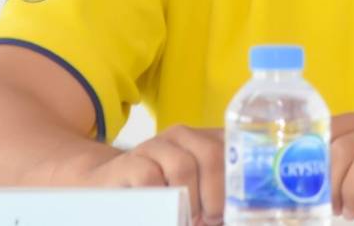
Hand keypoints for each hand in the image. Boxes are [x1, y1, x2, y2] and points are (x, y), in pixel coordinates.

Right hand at [66, 124, 224, 225]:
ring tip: (186, 218)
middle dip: (216, 196)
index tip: (233, 209)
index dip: (238, 181)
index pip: (234, 148)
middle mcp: (183, 136)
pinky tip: (161, 212)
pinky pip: (150, 177)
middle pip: (213, 154)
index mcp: (206, 140)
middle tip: (208, 219)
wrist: (114, 188)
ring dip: (189, 201)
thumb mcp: (197, 194)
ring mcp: (156, 145)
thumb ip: (218, 201)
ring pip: (183, 166)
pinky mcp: (130, 161)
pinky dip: (161, 202)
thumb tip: (239, 216)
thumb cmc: (166, 197)